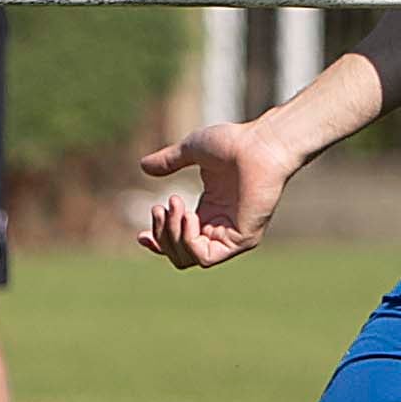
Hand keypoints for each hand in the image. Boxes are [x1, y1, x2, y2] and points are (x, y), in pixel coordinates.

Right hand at [136, 118, 302, 268]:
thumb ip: (169, 161)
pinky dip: (189, 241)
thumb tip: (144, 167)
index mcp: (210, 212)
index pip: (180, 244)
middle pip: (179, 255)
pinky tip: (190, 216)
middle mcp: (220, 228)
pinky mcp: (243, 239)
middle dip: (162, 235)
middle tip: (161, 207)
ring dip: (172, 234)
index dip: (158, 243)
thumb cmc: (234, 143)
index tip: (142, 234)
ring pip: (188, 258)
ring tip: (175, 204)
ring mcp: (232, 235)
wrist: (258, 143)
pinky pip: (206, 257)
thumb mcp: (191, 151)